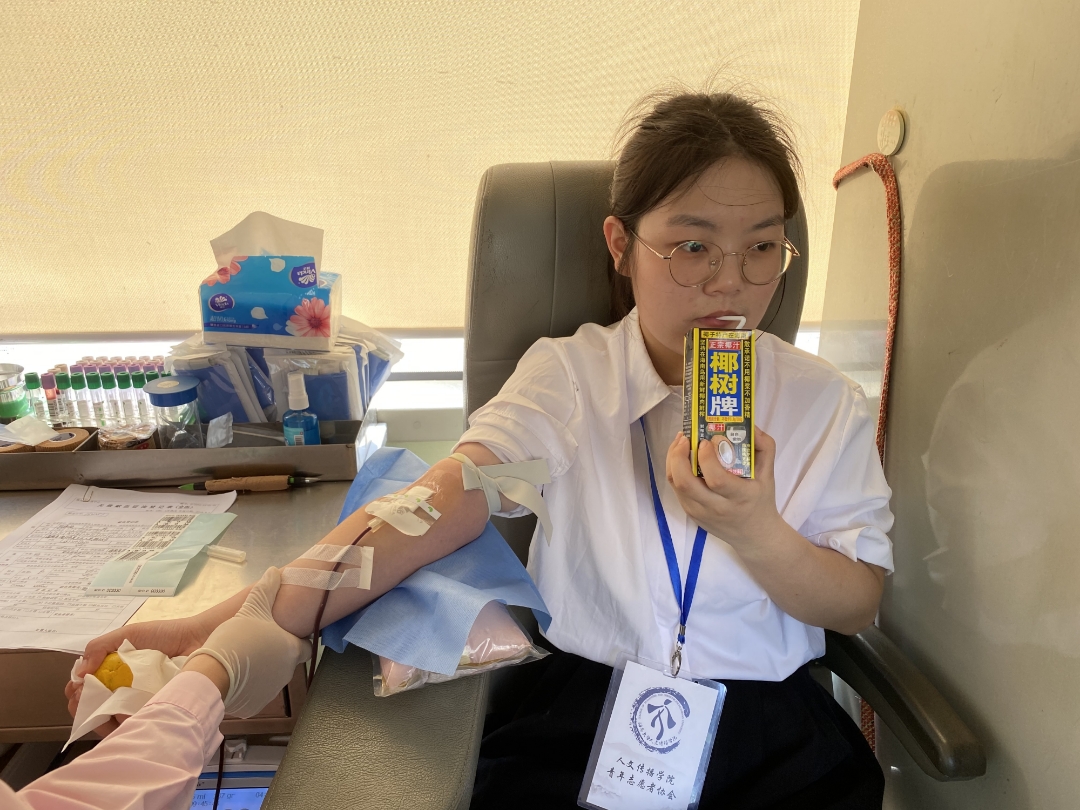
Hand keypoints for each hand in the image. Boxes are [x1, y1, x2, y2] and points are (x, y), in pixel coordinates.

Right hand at [65, 616, 212, 729]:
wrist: (199, 640)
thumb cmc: (166, 635)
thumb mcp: (128, 634)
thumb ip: (100, 646)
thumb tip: (80, 672)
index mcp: (114, 673)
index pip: (86, 690)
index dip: (77, 693)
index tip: (77, 690)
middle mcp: (123, 691)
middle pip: (93, 710)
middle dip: (83, 708)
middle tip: (85, 701)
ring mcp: (138, 704)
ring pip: (110, 722)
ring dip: (100, 719)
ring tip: (104, 710)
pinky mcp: (154, 712)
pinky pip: (133, 725)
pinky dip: (123, 724)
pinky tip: (122, 716)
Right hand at [188, 567, 311, 717]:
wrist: (212, 674)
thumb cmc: (237, 639)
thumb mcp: (252, 608)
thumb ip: (266, 589)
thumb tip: (274, 571)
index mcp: (291, 650)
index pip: (305, 646)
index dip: (295, 638)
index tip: (282, 633)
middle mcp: (286, 673)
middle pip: (285, 662)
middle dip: (273, 654)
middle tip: (254, 644)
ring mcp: (270, 692)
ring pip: (269, 678)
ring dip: (259, 671)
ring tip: (239, 659)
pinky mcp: (253, 707)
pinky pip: (252, 694)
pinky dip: (245, 687)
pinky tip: (231, 676)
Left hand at [665, 428, 784, 552]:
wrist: (754, 536)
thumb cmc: (760, 500)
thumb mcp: (769, 474)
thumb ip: (764, 447)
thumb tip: (750, 425)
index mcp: (739, 497)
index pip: (716, 479)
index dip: (707, 458)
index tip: (707, 441)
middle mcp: (717, 507)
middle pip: (686, 483)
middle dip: (679, 456)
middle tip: (685, 438)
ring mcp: (700, 512)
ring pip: (676, 485)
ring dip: (673, 460)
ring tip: (680, 442)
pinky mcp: (691, 514)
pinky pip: (676, 490)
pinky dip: (674, 470)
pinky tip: (680, 456)